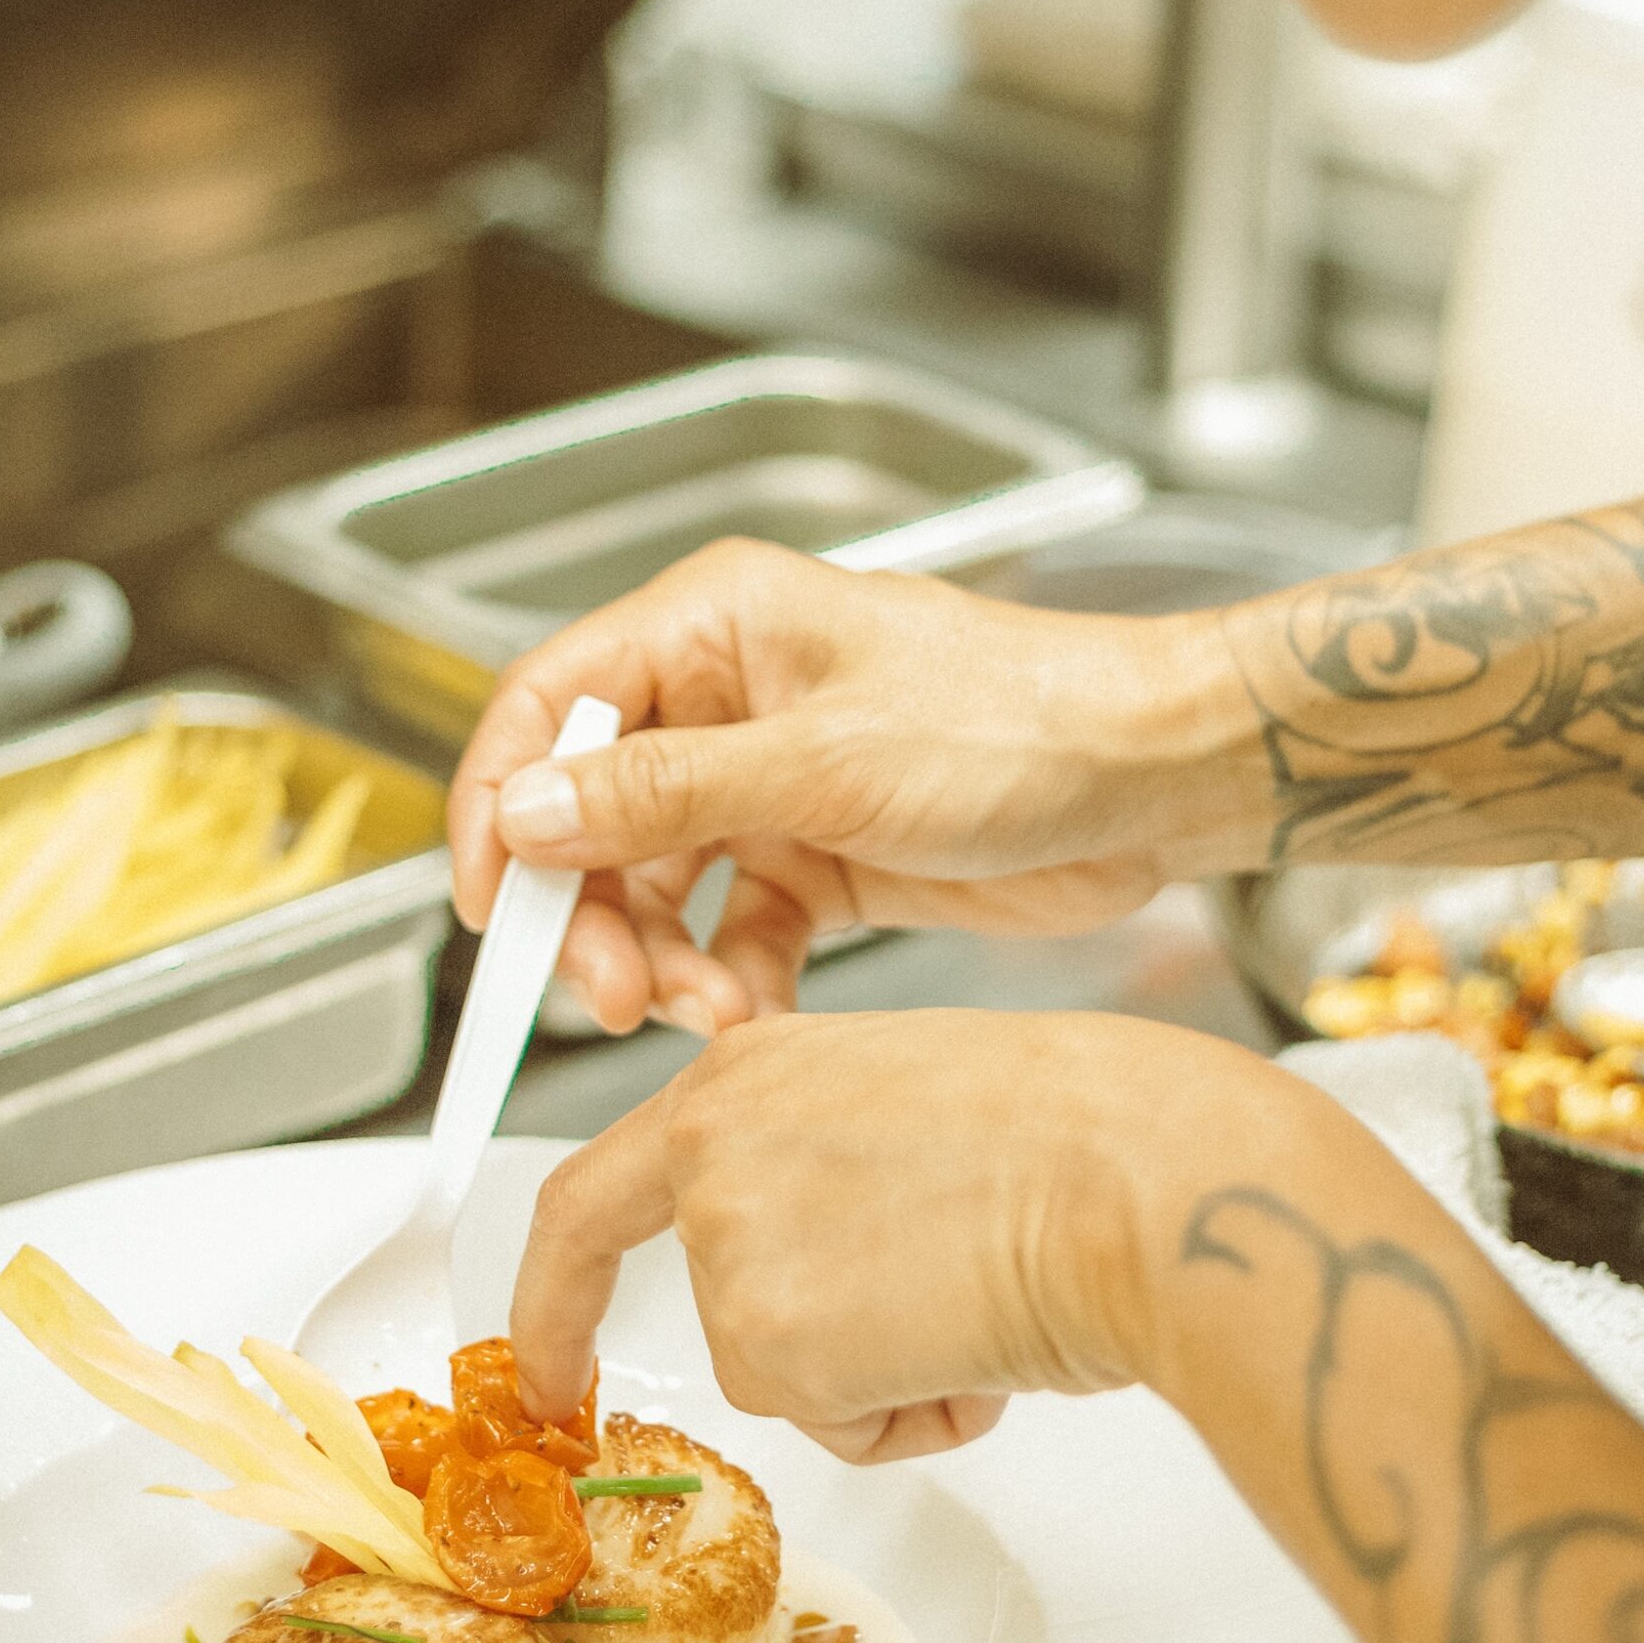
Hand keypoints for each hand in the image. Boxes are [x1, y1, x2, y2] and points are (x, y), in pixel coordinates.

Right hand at [448, 539, 1216, 1035]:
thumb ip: (664, 791)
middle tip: (611, 996)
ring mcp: (769, 785)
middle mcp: (726, 700)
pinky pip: (730, 933)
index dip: (497, 804)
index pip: (548, 706)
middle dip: (590, 915)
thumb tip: (526, 810)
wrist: (1152, 782)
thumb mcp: (823, 759)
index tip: (490, 906)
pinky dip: (730, 981)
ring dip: (662, 963)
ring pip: (655, 889)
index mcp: (711, 627)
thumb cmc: (1023, 718)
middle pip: (589, 816)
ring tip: (703, 1015)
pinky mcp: (816, 859)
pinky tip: (755, 1015)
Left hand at [510, 1008, 1299, 1460]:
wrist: (1143, 1177)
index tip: (542, 1362)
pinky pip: (840, 1427)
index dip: (559, 1293)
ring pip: (789, 1372)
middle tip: (909, 1353)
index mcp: (741, 1076)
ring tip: (986, 1292)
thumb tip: (824, 1256)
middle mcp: (711, 1150)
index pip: (597, 1196)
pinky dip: (916, 1414)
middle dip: (818, 1354)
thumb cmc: (1081, 1132)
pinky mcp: (771, 1344)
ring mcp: (730, 1248)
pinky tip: (983, 1341)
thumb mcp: (905, 1104)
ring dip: (888, 1372)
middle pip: (724, 1308)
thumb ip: (819, 1165)